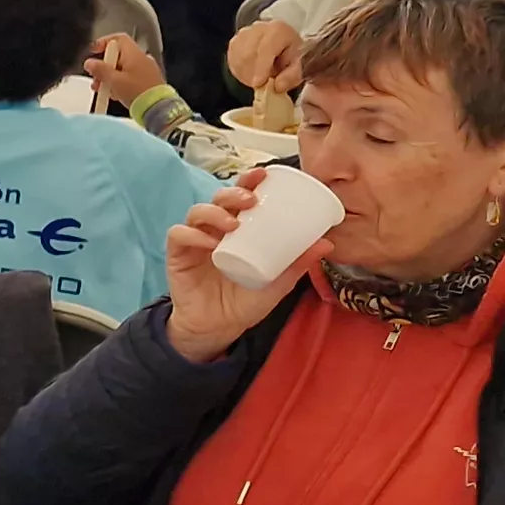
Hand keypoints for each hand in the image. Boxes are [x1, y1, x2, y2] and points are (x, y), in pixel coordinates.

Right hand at [82, 33, 164, 108]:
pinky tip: (114, 94)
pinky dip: (120, 83)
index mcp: (134, 54)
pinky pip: (130, 77)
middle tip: (96, 77)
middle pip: (118, 55)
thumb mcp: (114, 80)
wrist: (157, 108)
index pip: (118, 38)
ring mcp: (146, 70)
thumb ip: (100, 70)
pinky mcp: (148, 82)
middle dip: (103, 66)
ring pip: (123, 68)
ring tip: (102, 89)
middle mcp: (142, 59)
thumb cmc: (137, 92)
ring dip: (110, 76)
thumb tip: (89, 63)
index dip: (104, 42)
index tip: (94, 51)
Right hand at [161, 169, 313, 362]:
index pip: (240, 197)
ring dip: (214, 212)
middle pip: (218, 198)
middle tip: (250, 201)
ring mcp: (195, 241)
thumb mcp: (277, 283)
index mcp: (238, 230)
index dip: (248, 181)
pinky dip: (193, 234)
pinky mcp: (178, 255)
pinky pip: (179, 235)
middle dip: (233, 193)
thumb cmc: (245, 302)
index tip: (263, 174)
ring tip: (232, 225)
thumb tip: (326, 242)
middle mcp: (215, 230)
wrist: (218, 329)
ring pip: (197, 212)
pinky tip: (209, 243)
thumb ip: (297, 264)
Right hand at [226, 19, 304, 96]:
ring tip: (259, 79)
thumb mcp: (300, 66)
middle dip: (253, 73)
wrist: (283, 46)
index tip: (258, 83)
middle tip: (262, 85)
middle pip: (248, 53)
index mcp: (278, 30)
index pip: (265, 48)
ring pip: (238, 57)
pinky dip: (240, 71)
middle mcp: (259, 27)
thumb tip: (277, 87)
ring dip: (246, 73)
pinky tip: (251, 74)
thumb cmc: (292, 56)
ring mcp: (244, 33)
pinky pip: (232, 60)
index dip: (261, 66)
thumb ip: (291, 76)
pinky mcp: (234, 42)